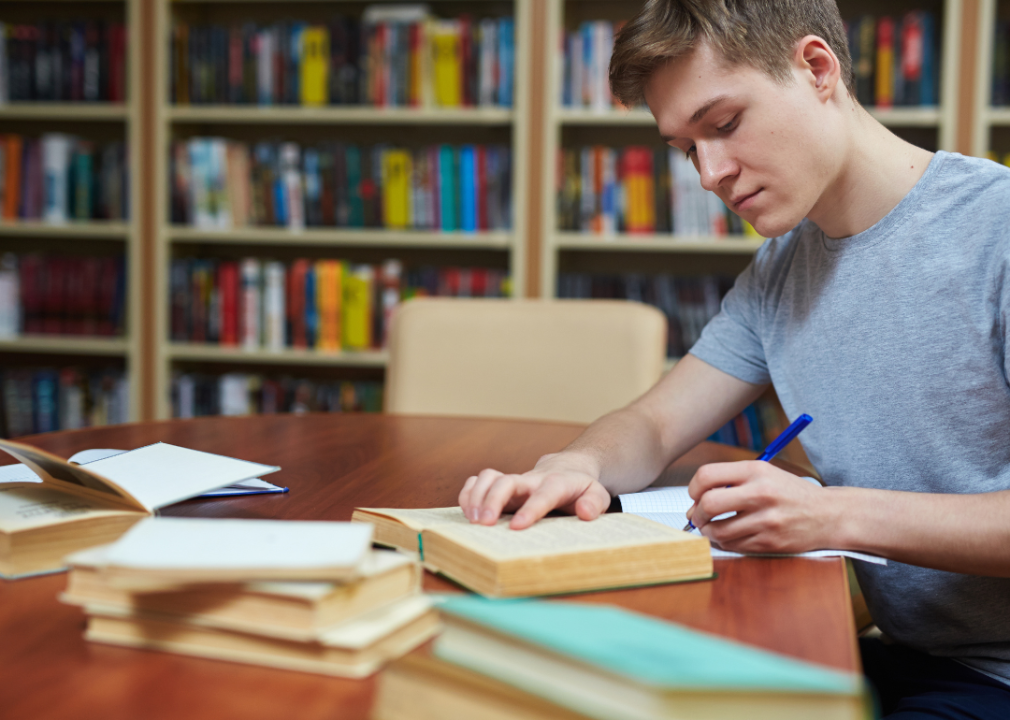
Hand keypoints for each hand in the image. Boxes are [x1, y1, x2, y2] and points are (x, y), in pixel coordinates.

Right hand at [458, 453, 611, 529]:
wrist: (568, 468)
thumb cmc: (581, 487)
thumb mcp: (597, 494)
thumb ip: (594, 503)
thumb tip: (585, 512)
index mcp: (556, 483)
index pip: (543, 494)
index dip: (530, 509)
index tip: (517, 526)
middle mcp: (531, 480)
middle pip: (507, 481)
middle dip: (492, 500)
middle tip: (483, 524)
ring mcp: (514, 481)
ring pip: (489, 477)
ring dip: (476, 496)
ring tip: (472, 521)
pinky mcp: (501, 484)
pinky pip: (479, 480)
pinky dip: (468, 493)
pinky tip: (467, 512)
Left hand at [685, 461, 833, 553]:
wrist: (828, 515)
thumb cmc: (790, 493)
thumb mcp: (764, 473)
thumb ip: (731, 480)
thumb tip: (696, 500)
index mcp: (756, 471)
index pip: (707, 475)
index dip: (694, 487)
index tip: (695, 495)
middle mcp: (760, 493)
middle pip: (709, 503)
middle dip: (697, 513)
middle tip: (698, 516)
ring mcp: (765, 520)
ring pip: (718, 530)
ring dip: (708, 532)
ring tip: (712, 527)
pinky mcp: (769, 542)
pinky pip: (733, 545)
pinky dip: (725, 542)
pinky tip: (730, 536)